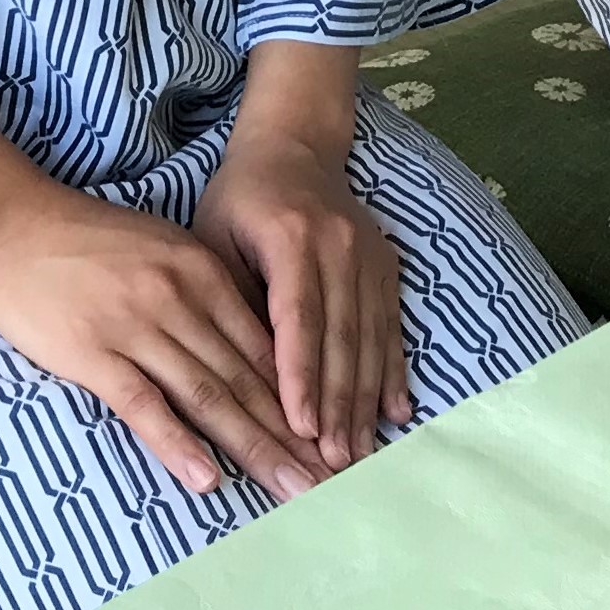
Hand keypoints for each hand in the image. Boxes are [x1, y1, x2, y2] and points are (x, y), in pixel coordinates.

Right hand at [0, 183, 330, 502]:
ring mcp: (138, 326)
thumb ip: (209, 294)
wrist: (15, 223)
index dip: (304, 399)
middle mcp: (182, 299)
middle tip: (334, 480)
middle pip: (249, 379)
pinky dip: (177, 444)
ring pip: (209, 396)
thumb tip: (253, 345)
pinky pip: (143, 405)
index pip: (267, 348)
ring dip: (254, 447)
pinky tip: (206, 477)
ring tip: (292, 488)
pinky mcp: (93, 352)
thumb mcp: (166, 251)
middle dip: (295, 435)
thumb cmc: (90, 241)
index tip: (334, 440)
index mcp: (205, 274)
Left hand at [195, 127, 412, 471]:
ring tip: (359, 452)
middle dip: (338, 405)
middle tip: (333, 462)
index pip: (298, 319)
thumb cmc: (239, 200)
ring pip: (370, 339)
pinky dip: (394, 372)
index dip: (301, 376)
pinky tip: (396, 412)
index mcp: (292, 238)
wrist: (295, 147)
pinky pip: (391, 326)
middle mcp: (339, 247)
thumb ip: (229, 298)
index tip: (300, 427)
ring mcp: (370, 256)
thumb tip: (239, 375)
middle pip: (341, 338)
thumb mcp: (214, 237)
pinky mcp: (386, 266)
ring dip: (366, 400)